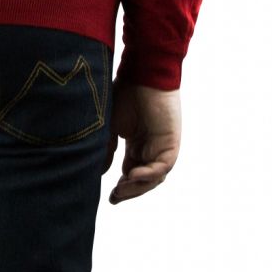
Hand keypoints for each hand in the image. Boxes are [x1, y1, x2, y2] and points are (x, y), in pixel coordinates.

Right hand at [102, 78, 180, 203]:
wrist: (141, 74)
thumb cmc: (125, 94)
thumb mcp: (109, 127)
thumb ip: (106, 149)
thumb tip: (100, 172)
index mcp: (138, 144)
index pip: (131, 173)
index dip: (121, 187)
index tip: (109, 197)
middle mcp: (151, 148)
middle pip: (143, 180)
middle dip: (129, 191)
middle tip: (114, 197)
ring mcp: (162, 146)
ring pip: (154, 177)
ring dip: (138, 187)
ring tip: (121, 189)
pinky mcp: (171, 143)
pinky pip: (163, 167)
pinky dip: (148, 174)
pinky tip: (132, 176)